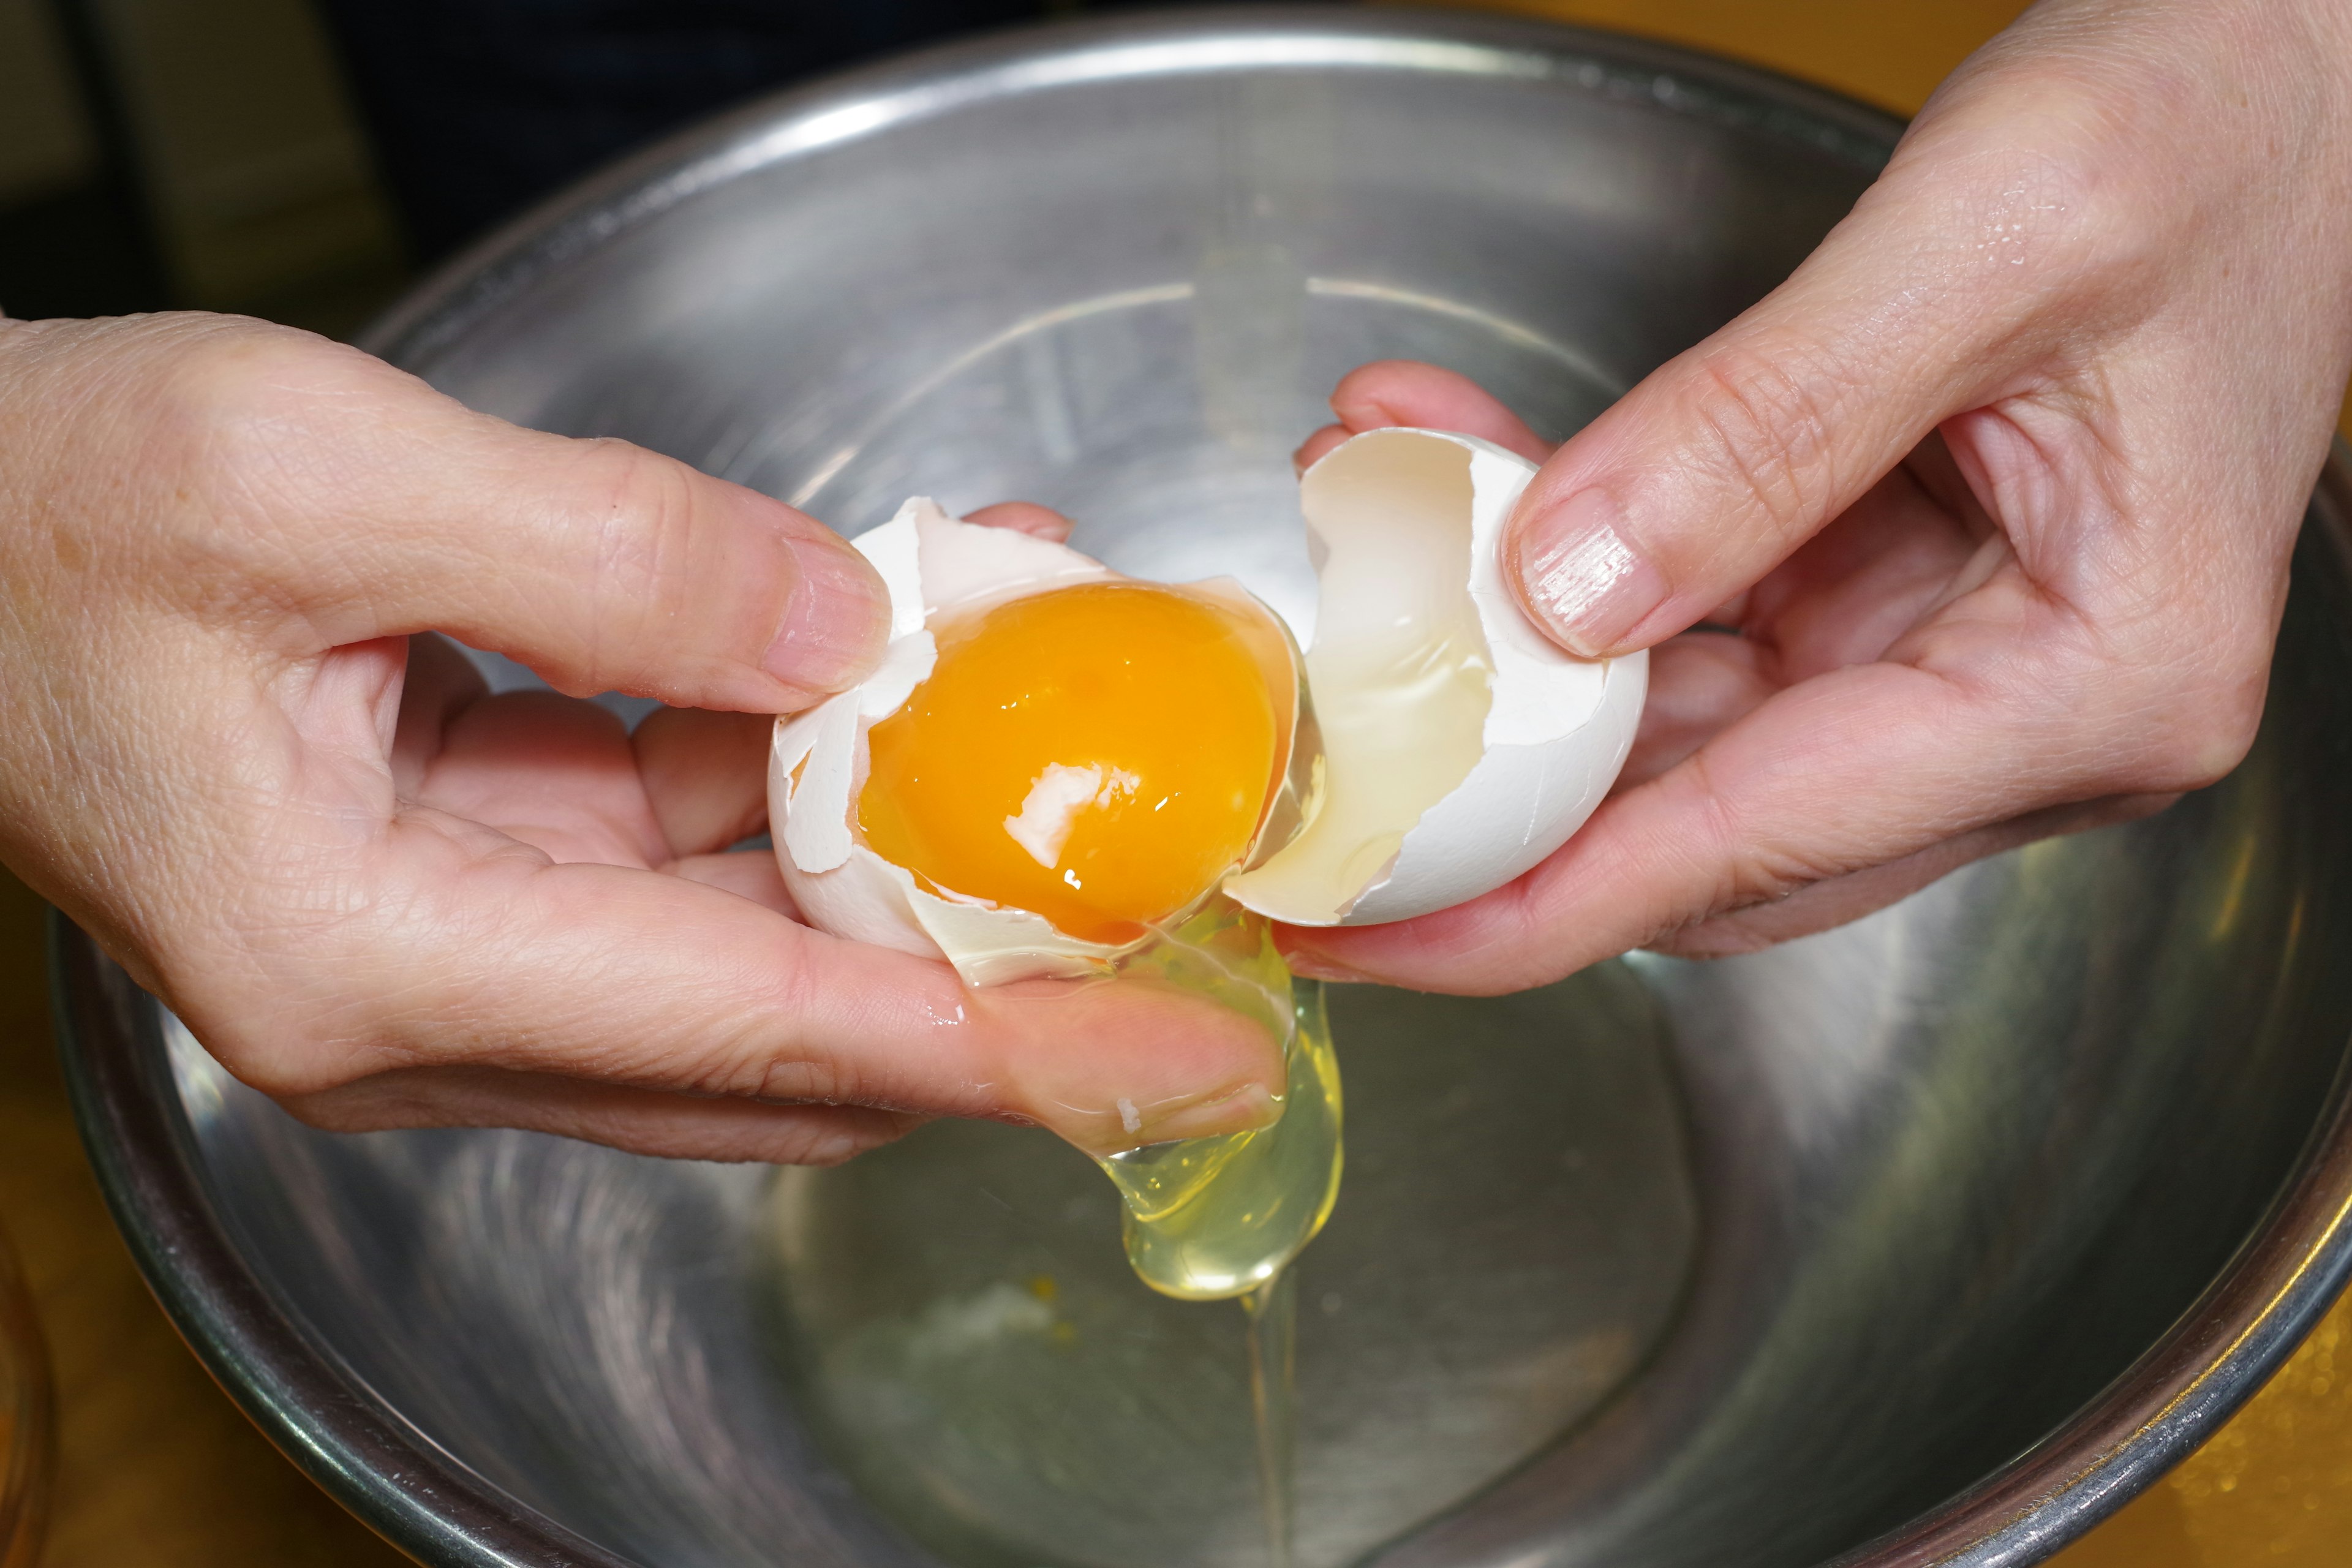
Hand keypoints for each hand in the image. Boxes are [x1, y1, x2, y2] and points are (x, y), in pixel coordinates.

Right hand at [0, 315, 1277, 1160]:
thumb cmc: (30, 513)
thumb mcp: (306, 474)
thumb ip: (605, 557)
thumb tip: (843, 631)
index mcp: (370, 960)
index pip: (767, 1037)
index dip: (1006, 1052)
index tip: (1191, 1057)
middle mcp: (423, 1009)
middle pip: (787, 1036)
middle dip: (997, 976)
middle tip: (1194, 923)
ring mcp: (450, 957)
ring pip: (751, 950)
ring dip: (907, 855)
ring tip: (1063, 737)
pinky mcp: (468, 885)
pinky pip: (683, 863)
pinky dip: (803, 785)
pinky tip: (892, 678)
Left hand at [1283, 0, 2351, 991]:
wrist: (2299, 62)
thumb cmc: (2225, 121)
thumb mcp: (1994, 241)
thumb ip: (1769, 428)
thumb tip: (1565, 595)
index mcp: (2094, 683)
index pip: (1750, 846)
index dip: (1531, 907)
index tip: (1362, 932)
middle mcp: (2030, 710)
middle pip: (1697, 818)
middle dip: (1491, 778)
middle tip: (1308, 770)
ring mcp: (1960, 654)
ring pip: (1675, 714)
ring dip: (1510, 629)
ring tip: (1367, 512)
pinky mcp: (1903, 588)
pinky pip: (1699, 606)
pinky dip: (1574, 543)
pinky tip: (1464, 462)